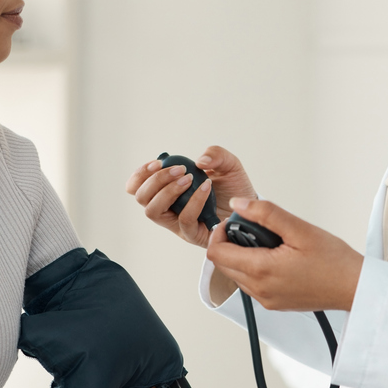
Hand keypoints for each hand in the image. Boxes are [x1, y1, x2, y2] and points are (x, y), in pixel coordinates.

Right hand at [126, 146, 257, 247]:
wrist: (250, 210)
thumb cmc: (233, 189)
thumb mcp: (228, 165)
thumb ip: (216, 154)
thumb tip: (200, 160)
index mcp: (166, 190)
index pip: (137, 186)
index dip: (140, 174)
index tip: (157, 163)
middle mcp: (167, 207)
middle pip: (140, 197)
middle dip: (155, 180)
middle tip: (179, 170)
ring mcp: (177, 222)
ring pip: (153, 211)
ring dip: (167, 191)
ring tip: (189, 179)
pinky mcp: (192, 233)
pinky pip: (184, 219)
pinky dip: (193, 201)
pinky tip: (206, 188)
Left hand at [206, 197, 362, 311]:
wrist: (355, 288)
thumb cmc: (334, 260)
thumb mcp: (299, 229)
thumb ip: (265, 214)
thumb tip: (238, 204)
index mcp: (261, 270)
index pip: (216, 254)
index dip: (220, 233)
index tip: (235, 222)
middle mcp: (259, 289)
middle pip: (223, 265)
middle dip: (230, 244)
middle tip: (254, 228)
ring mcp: (266, 300)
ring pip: (236, 276)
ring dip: (242, 257)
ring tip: (268, 242)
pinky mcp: (274, 304)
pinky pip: (251, 285)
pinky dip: (254, 269)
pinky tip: (276, 257)